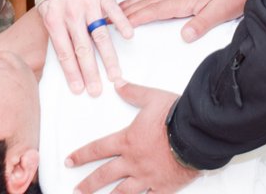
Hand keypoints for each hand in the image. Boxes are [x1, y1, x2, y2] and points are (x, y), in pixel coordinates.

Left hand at [38, 0, 133, 95]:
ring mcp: (88, 4)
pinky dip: (122, 23)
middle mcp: (71, 13)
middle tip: (97, 91)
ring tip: (114, 75)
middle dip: (90, 72)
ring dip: (108, 57)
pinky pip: (114, 10)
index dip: (71, 72)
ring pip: (100, 35)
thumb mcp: (45, 7)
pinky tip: (129, 37)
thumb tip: (63, 57)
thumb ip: (55, 29)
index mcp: (54, 18)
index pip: (64, 51)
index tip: (78, 89)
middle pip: (82, 48)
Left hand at [66, 82, 198, 193]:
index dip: (81, 155)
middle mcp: (133, 162)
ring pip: (122, 192)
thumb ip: (133, 92)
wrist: (197, 135)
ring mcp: (147, 177)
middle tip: (76, 190)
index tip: (68, 161)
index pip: (98, 149)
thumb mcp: (152, 98)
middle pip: (104, 175)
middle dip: (88, 184)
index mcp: (128, 141)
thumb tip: (118, 83)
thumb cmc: (175, 116)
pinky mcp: (163, 187)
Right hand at [121, 0, 256, 41]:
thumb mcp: (220, 12)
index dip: (134, 18)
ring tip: (115, 5)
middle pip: (146, 2)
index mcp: (183, 0)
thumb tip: (184, 36)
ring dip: (132, 0)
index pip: (153, 10)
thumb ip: (201, 24)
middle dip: (125, 10)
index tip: (117, 24)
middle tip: (106, 17)